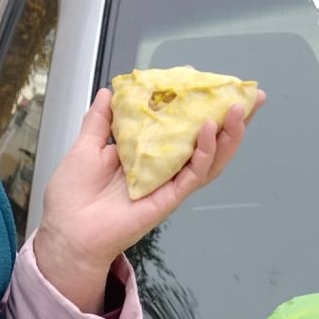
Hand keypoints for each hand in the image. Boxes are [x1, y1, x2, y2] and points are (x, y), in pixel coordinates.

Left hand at [31, 88, 262, 311]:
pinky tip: (208, 131)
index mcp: (148, 155)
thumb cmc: (74, 197)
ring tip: (238, 109)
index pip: (185, 129)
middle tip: (251, 97)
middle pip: (208, 143)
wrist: (67, 231)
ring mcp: (169, 185)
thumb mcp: (86, 147)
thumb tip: (109, 92)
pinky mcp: (168, 199)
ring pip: (210, 160)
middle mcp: (164, 169)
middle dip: (232, 122)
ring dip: (228, 135)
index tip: (216, 87)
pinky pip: (193, 175)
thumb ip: (100, 121)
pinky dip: (204, 153)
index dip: (203, 109)